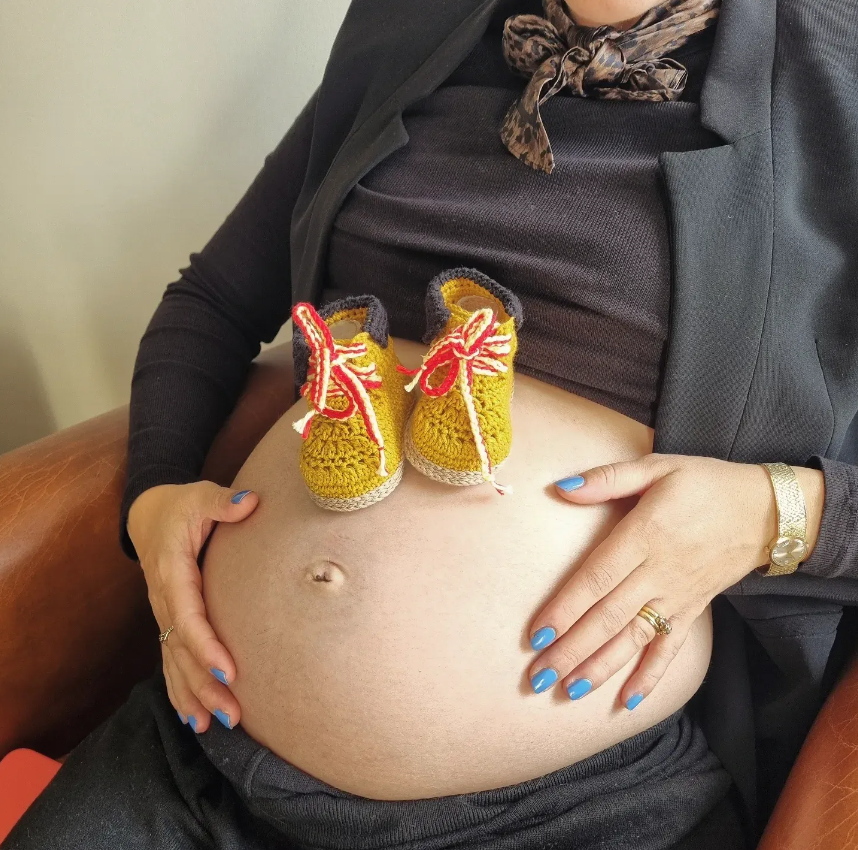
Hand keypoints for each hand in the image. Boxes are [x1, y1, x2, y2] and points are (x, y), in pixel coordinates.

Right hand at [127, 481, 258, 732]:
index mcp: (172, 571)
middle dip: (204, 684)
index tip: (228, 669)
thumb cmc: (180, 506)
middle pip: (181, 650)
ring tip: (216, 725)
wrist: (148, 514)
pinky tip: (195, 719)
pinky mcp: (168, 621)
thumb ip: (221, 501)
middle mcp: (163, 599)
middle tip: (233, 713)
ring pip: (174, 662)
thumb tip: (248, 501)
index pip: (187, 615)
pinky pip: (170, 661)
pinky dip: (180, 691)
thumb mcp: (198, 496)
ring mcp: (163, 613)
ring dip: (193, 695)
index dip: (205, 644)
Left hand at [526, 453, 823, 709]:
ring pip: (633, 638)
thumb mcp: (657, 467)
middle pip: (608, 617)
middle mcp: (659, 572)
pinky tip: (628, 702)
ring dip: (600, 668)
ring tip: (567, 692)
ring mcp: (677, 595)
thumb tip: (561, 487)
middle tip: (538, 677)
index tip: (537, 635)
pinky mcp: (694, 609)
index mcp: (644, 535)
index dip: (565, 608)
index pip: (596, 578)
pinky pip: (671, 648)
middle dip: (571, 650)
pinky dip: (651, 677)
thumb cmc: (704, 483)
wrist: (767, 509)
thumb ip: (608, 479)